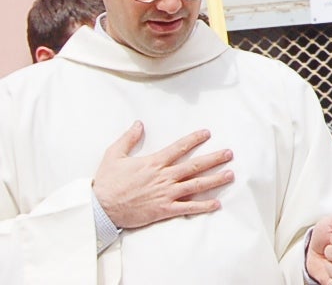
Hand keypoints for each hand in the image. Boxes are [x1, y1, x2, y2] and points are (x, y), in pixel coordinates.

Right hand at [92, 122, 233, 229]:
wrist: (99, 208)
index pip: (179, 147)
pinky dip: (202, 206)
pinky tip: (216, 204)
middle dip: (214, 158)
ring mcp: (165, 193)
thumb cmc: (107, 182)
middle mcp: (164, 177)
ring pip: (195, 185)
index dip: (195, 139)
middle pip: (194, 166)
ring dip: (215, 180)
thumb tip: (139, 123)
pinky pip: (187, 207)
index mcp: (154, 162)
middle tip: (230, 153)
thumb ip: (128, 138)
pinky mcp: (163, 210)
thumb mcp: (114, 155)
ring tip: (230, 174)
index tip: (208, 133)